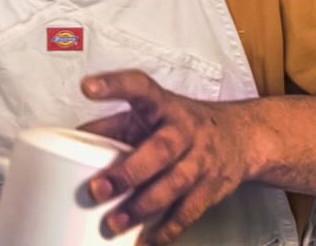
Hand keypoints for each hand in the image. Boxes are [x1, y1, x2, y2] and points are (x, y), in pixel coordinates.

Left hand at [79, 70, 258, 245]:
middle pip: (160, 150)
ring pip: (174, 185)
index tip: (88, 87)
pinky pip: (189, 211)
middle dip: (128, 172)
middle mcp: (185, 129)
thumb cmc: (185, 123)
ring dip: (142, 207)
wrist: (241, 136)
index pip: (140, 88)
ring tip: (115, 223)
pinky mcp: (212, 187)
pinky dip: (167, 229)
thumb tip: (74, 138)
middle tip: (97, 190)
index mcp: (164, 105)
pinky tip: (147, 239)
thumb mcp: (153, 113)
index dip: (115, 86)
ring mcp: (202, 159)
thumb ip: (115, 124)